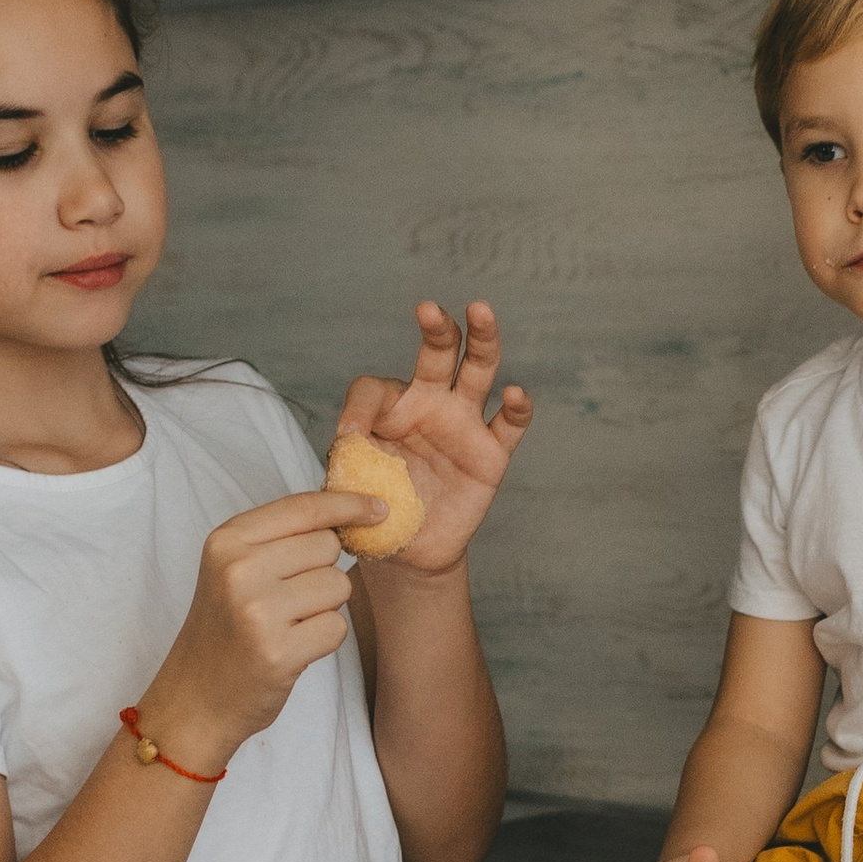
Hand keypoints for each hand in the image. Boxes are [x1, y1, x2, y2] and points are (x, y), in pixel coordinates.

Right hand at [136, 489, 358, 769]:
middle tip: (288, 600)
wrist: (195, 698)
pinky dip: (323, 640)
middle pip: (328, 546)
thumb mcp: (234, 569)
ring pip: (338, 586)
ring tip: (287, 626)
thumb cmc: (226, 630)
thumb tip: (352, 511)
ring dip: (324, 608)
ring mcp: (257, 611)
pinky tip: (292, 649)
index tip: (378, 508)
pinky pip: (337, 627)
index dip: (347, 504)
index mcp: (227, 540)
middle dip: (323, 571)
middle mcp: (238, 570)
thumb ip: (281, 538)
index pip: (303, 508)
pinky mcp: (279, 652)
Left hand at [336, 298, 533, 577]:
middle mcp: (430, 404)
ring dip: (482, 340)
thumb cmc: (375, 509)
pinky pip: (509, 425)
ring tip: (479, 312)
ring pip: (479, 371)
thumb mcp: (349, 484)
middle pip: (438, 354)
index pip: (374, 387)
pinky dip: (517, 407)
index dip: (360, 408)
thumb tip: (349, 439)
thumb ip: (345, 458)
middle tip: (428, 309)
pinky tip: (515, 394)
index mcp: (390, 407)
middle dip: (436, 329)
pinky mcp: (491, 455)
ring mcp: (464, 425)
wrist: (407, 551)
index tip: (348, 438)